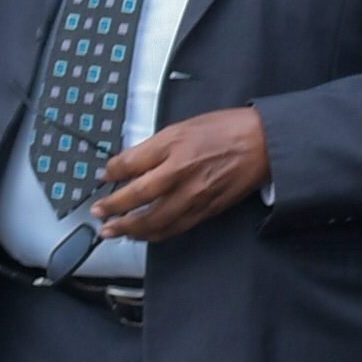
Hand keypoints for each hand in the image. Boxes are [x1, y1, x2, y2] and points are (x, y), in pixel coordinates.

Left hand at [87, 107, 270, 241]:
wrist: (263, 144)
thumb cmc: (226, 130)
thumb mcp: (183, 127)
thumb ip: (153, 146)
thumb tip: (127, 162)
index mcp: (174, 149)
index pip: (132, 164)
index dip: (112, 172)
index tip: (102, 176)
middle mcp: (181, 176)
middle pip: (138, 197)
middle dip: (113, 207)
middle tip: (97, 213)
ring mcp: (194, 197)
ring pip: (155, 220)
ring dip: (130, 228)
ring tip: (113, 231)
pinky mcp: (206, 210)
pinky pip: (175, 227)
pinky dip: (156, 234)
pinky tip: (144, 235)